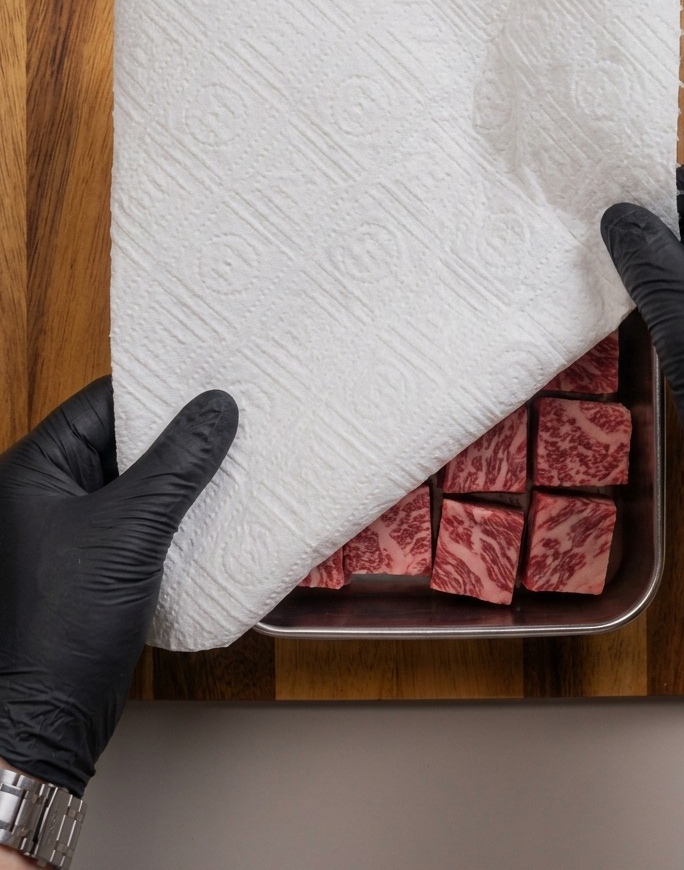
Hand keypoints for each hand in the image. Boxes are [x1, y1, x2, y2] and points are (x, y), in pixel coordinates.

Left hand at [0, 377, 237, 795]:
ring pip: (135, 480)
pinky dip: (174, 510)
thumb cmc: (68, 617)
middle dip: (175, 432)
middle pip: (121, 439)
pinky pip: (140, 517)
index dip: (157, 390)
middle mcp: (47, 491)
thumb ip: (177, 463)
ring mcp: (70, 527)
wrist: (48, 715)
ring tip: (234, 455)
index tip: (211, 381)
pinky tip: (214, 506)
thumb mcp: (131, 527)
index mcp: (36, 468)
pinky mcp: (94, 560)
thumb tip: (218, 407)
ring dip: (179, 473)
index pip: (102, 404)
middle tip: (234, 415)